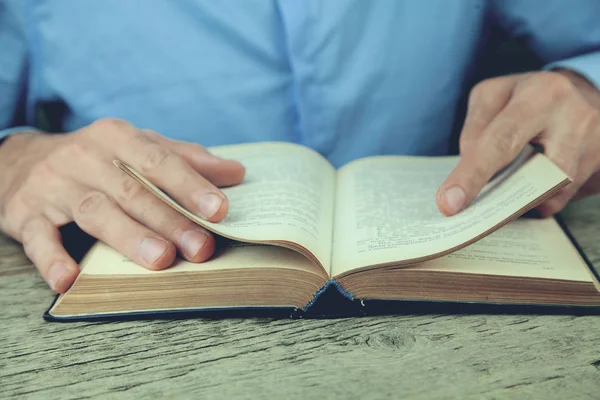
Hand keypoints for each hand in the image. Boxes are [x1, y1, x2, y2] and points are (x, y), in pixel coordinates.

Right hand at [0, 119, 244, 292]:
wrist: (19, 161)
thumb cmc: (96, 158)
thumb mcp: (137, 147)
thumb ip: (185, 159)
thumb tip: (236, 172)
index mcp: (118, 138)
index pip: (160, 161)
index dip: (190, 186)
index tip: (219, 210)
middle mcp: (86, 157)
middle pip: (133, 191)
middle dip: (170, 221)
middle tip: (200, 248)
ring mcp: (54, 185)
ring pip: (96, 211)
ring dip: (129, 237)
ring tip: (160, 260)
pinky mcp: (25, 214)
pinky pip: (38, 237)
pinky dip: (52, 258)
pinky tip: (69, 279)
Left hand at [437, 70, 599, 216]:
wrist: (585, 92)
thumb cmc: (529, 96)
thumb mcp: (494, 96)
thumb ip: (476, 130)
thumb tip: (468, 172)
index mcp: (543, 94)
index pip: (501, 141)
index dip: (472, 175)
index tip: (449, 203)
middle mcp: (576, 118)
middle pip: (536, 174)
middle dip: (500, 201)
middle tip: (467, 217)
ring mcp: (596, 145)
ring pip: (553, 193)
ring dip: (522, 200)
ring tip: (500, 199)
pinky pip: (565, 198)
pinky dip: (541, 200)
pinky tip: (529, 192)